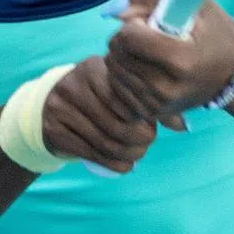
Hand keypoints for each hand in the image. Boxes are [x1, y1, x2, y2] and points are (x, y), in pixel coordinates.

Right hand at [41, 56, 158, 173]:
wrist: (50, 106)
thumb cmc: (97, 95)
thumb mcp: (117, 88)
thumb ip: (149, 102)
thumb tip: (182, 126)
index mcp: (93, 68)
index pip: (125, 96)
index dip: (143, 114)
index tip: (151, 122)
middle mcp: (73, 85)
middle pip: (116, 121)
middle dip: (140, 138)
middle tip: (148, 141)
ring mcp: (60, 108)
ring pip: (104, 141)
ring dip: (128, 154)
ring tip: (139, 154)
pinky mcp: (54, 131)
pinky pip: (90, 153)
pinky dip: (113, 164)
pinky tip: (125, 166)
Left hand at [105, 0, 233, 119]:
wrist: (232, 73)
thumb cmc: (214, 32)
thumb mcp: (192, 3)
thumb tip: (118, 13)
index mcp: (180, 59)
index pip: (129, 38)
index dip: (134, 23)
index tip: (149, 23)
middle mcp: (166, 87)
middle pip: (118, 54)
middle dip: (125, 38)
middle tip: (147, 37)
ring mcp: (158, 104)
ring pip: (114, 69)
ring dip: (123, 54)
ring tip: (147, 52)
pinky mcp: (151, 113)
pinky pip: (117, 87)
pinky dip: (124, 72)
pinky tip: (143, 67)